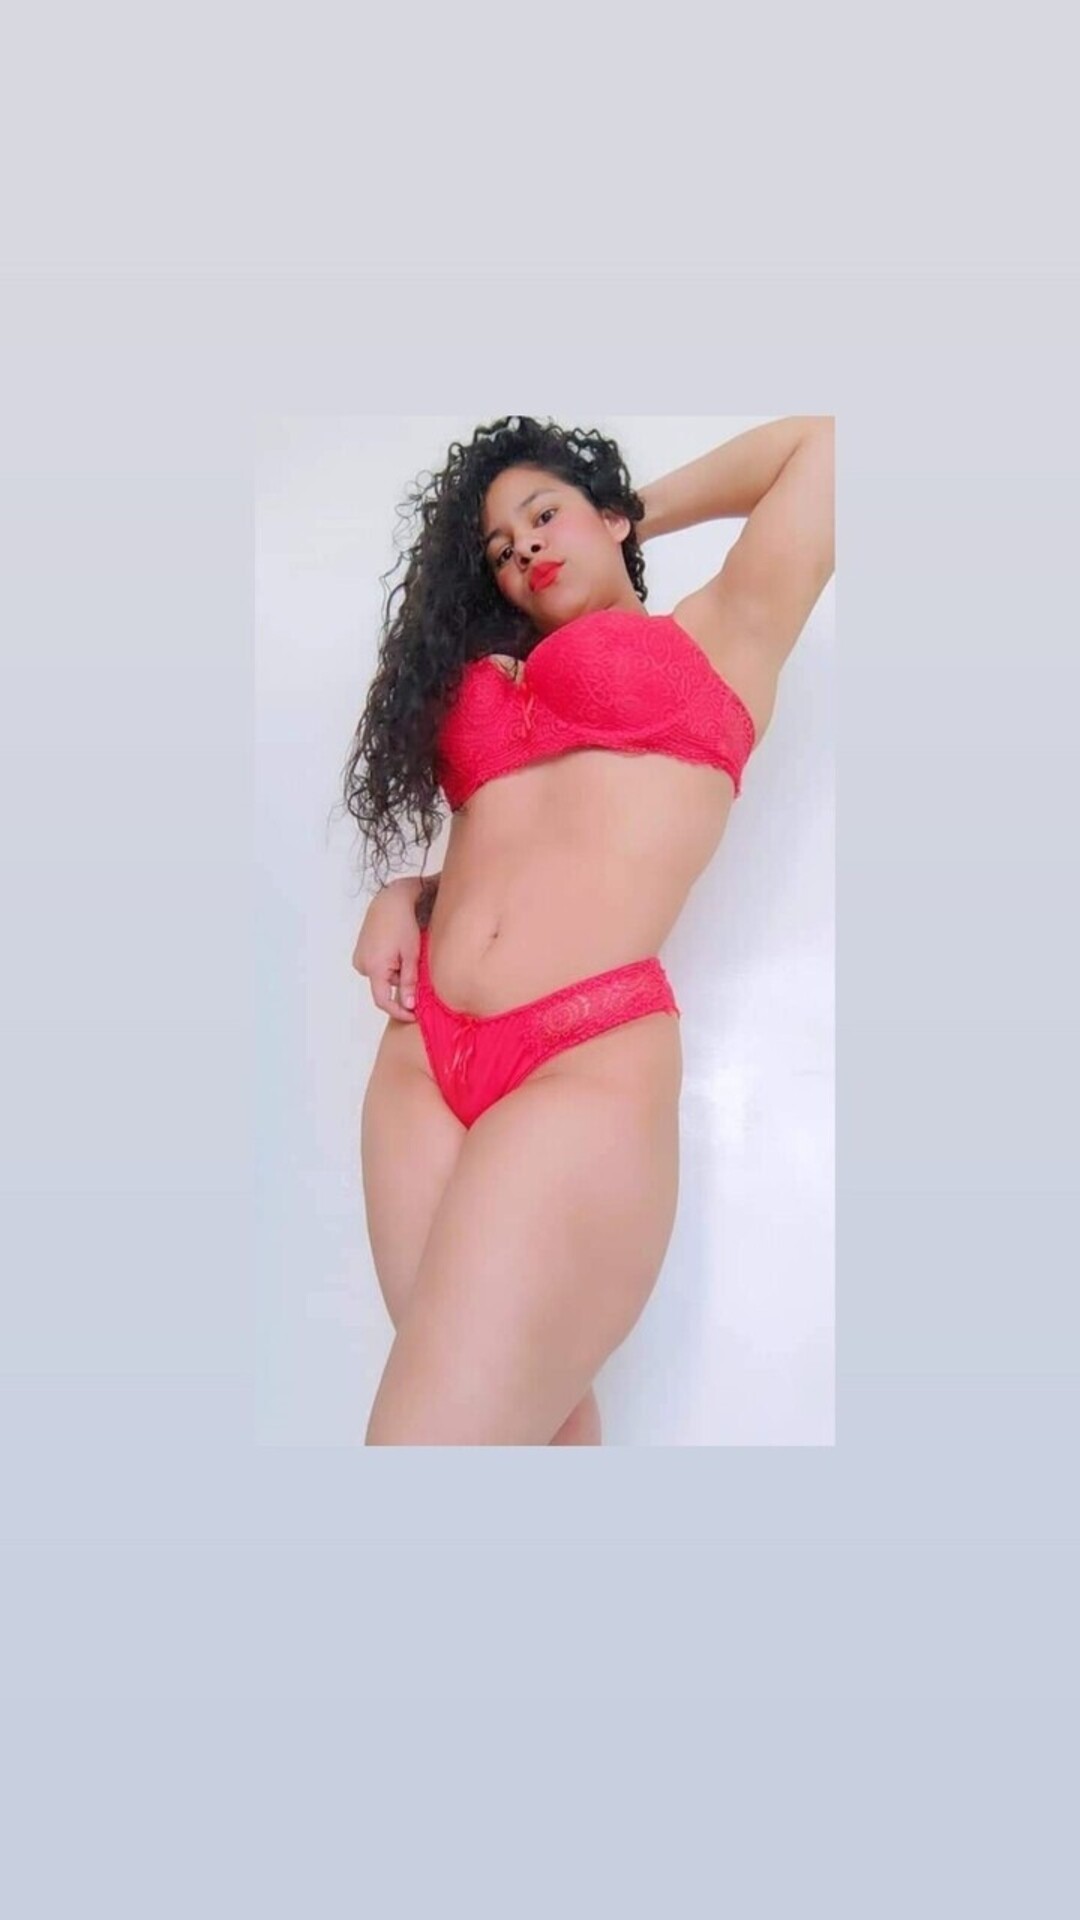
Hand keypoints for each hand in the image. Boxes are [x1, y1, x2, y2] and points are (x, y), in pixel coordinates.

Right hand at [351, 879, 421, 1022]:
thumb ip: (409, 982)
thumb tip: (408, 1005)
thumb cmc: (404, 923)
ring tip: (405, 951)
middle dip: (401, 982)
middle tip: (415, 965)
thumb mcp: (412, 955)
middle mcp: (362, 964)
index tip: (413, 1015)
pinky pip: (376, 967)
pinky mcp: (361, 951)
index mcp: (374, 967)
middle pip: (384, 987)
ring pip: (381, 977)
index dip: (398, 1011)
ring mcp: (359, 957)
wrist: (390, 900)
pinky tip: (396, 948)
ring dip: (395, 972)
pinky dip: (388, 964)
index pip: (383, 1001)